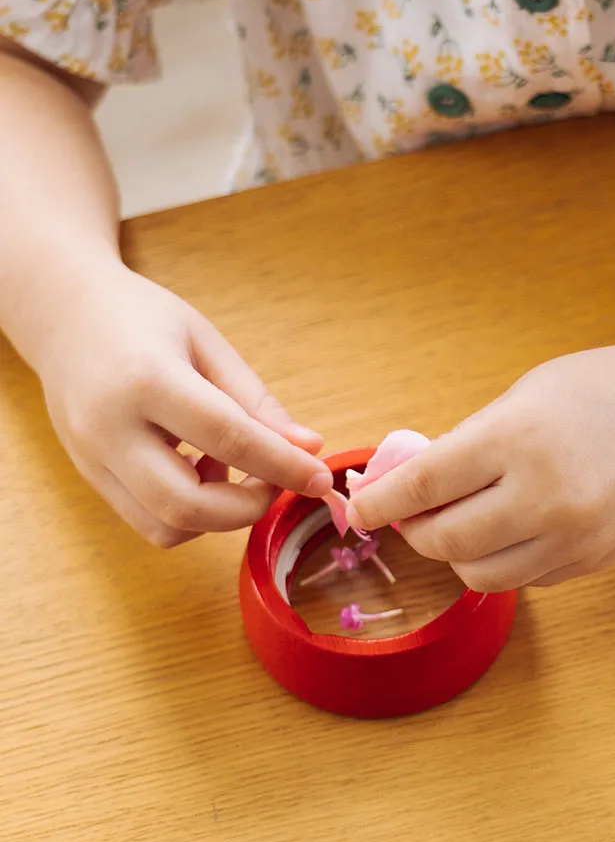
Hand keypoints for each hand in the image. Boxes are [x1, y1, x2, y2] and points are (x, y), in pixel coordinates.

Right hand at [36, 264, 332, 546]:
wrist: (64, 314)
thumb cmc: (142, 318)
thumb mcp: (208, 344)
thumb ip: (256, 401)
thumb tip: (309, 447)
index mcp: (146, 380)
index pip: (229, 439)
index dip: (284, 466)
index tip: (322, 478)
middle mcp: (110, 429)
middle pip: (187, 506)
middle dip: (249, 507)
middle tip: (278, 478)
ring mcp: (93, 459)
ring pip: (166, 527)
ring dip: (218, 515)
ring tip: (232, 467)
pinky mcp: (91, 477)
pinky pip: (148, 520)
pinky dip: (189, 512)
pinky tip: (201, 470)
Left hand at [348, 343, 614, 590]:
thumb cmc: (604, 388)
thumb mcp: (527, 394)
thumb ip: (471, 441)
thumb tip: (414, 482)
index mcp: (517, 439)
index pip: (422, 485)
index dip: (379, 501)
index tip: (358, 507)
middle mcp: (544, 495)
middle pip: (444, 541)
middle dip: (414, 530)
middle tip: (411, 514)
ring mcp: (574, 536)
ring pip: (481, 574)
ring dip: (455, 553)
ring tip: (460, 522)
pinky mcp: (595, 560)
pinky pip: (525, 578)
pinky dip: (503, 560)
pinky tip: (510, 529)